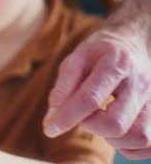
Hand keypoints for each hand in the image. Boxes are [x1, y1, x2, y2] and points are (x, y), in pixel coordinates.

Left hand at [44, 29, 150, 159]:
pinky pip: (149, 145)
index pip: (90, 99)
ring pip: (138, 137)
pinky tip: (116, 134)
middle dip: (91, 126)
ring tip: (100, 122)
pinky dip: (131, 148)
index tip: (49, 128)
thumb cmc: (99, 53)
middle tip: (84, 115)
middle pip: (115, 123)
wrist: (132, 42)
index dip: (67, 117)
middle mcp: (140, 82)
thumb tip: (53, 117)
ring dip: (112, 139)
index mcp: (116, 63)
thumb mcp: (76, 59)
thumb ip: (63, 86)